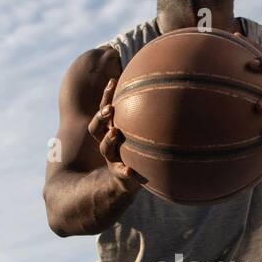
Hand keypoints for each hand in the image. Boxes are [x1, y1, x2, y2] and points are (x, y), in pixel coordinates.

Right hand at [87, 77, 146, 193]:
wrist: (133, 179)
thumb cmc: (140, 150)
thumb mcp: (140, 132)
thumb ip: (147, 114)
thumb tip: (166, 85)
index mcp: (111, 130)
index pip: (103, 110)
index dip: (106, 96)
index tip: (113, 82)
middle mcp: (108, 142)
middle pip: (95, 127)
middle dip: (101, 117)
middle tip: (110, 109)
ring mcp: (112, 158)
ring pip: (104, 148)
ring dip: (109, 139)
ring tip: (115, 132)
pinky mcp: (120, 174)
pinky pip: (121, 173)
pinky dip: (125, 172)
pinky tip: (130, 171)